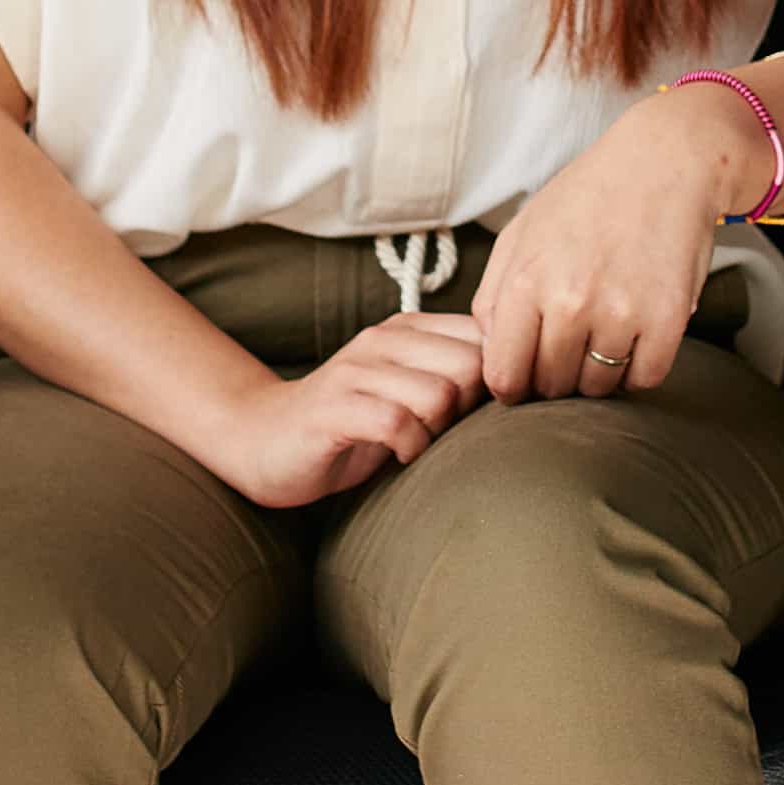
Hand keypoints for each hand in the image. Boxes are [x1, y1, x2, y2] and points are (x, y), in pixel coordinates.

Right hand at [182, 312, 492, 508]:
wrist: (264, 441)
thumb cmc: (349, 424)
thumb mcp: (407, 392)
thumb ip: (452, 378)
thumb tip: (520, 383)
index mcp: (407, 329)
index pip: (483, 335)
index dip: (492, 378)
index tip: (472, 410)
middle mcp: (382, 340)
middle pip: (470, 364)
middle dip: (469, 406)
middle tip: (444, 430)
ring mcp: (355, 371)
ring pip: (437, 394)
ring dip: (437, 431)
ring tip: (418, 444)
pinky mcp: (333, 408)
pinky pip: (397, 423)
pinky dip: (409, 447)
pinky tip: (399, 455)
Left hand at [472, 82, 764, 404]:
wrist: (664, 163)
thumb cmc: (588, 197)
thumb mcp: (521, 233)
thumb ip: (494, 296)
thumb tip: (491, 352)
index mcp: (526, 282)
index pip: (504, 376)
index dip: (512, 385)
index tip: (525, 377)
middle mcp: (571, 303)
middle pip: (552, 387)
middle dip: (555, 376)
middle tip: (569, 344)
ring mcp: (622, 314)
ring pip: (598, 388)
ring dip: (597, 373)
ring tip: (602, 333)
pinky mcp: (669, 321)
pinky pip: (645, 379)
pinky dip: (638, 369)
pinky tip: (634, 338)